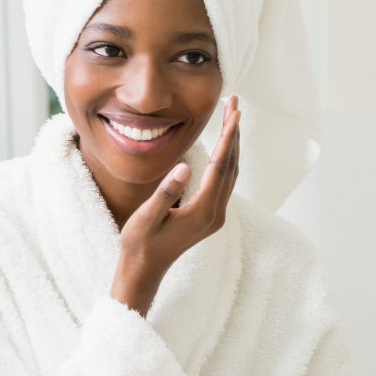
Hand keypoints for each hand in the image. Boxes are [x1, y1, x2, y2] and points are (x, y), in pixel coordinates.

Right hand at [111, 97, 240, 314]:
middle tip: (235, 104)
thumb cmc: (140, 244)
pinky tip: (223, 146)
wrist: (144, 271)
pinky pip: (224, 181)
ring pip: (230, 173)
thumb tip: (185, 166)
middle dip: (233, 133)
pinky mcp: (210, 215)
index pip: (220, 166)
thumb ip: (165, 193)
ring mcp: (215, 215)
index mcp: (203, 211)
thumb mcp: (146, 218)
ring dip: (232, 145)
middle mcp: (216, 213)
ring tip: (231, 118)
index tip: (235, 114)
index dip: (228, 137)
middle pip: (231, 166)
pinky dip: (226, 159)